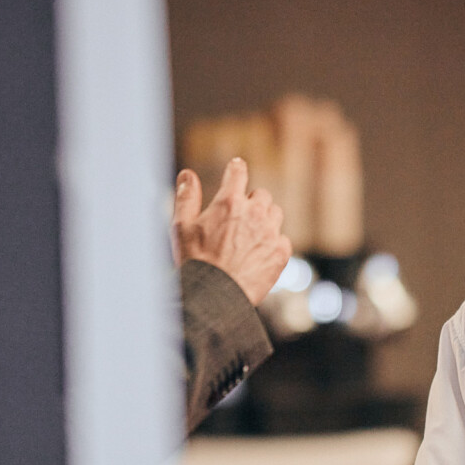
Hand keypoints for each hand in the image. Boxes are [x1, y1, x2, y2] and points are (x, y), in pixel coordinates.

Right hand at [173, 157, 290, 306]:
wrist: (215, 297)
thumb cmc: (195, 261)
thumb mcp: (181, 226)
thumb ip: (187, 197)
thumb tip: (187, 174)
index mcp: (229, 202)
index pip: (238, 172)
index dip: (236, 168)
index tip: (237, 167)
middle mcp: (254, 212)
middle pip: (261, 195)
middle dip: (251, 202)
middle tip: (239, 218)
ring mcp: (270, 232)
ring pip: (275, 214)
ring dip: (265, 220)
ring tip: (249, 236)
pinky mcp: (282, 252)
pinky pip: (283, 239)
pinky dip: (273, 244)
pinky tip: (258, 255)